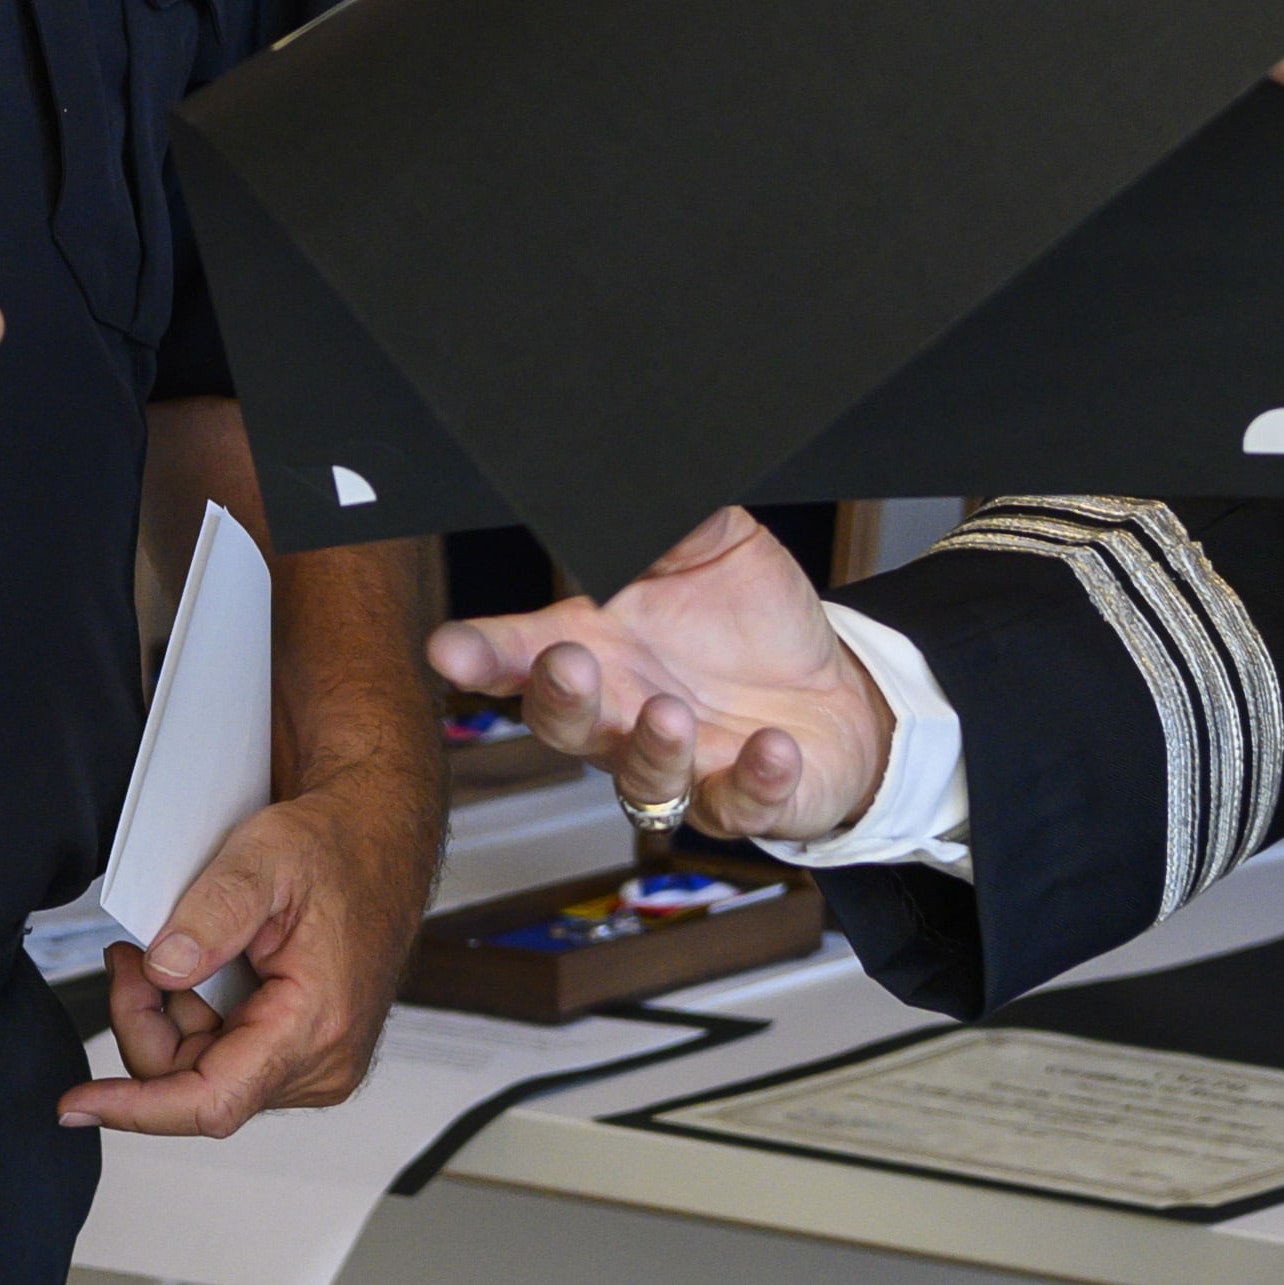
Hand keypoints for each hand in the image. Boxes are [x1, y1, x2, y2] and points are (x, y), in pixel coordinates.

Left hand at [60, 772, 439, 1136]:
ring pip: (202, 1074)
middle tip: (128, 955)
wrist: (378, 841)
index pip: (212, 1101)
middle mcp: (321, 1063)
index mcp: (316, 1026)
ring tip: (162, 949)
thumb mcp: (268, 857)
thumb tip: (162, 969)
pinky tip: (196, 969)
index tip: (78, 1103)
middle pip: (192, 1084)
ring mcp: (314, 1063)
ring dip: (168, 1016)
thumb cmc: (339, 848)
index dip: (136, 1108)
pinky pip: (223, 1058)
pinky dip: (193, 1017)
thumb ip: (212, 913)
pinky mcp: (300, 1053)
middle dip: (144, 1021)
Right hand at [425, 508, 893, 843]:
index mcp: (599, 646)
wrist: (834, 688)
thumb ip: (675, 519)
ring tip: (670, 713)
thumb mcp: (718, 546)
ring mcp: (679, 764)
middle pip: (564, 724)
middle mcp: (623, 713)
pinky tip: (772, 748)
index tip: (449, 648)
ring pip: (642, 776)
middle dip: (560, 699)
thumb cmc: (753, 619)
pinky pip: (738, 803)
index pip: (522, 652)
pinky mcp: (742, 799)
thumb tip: (643, 481)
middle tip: (569, 666)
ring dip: (651, 748)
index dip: (481, 654)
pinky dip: (755, 780)